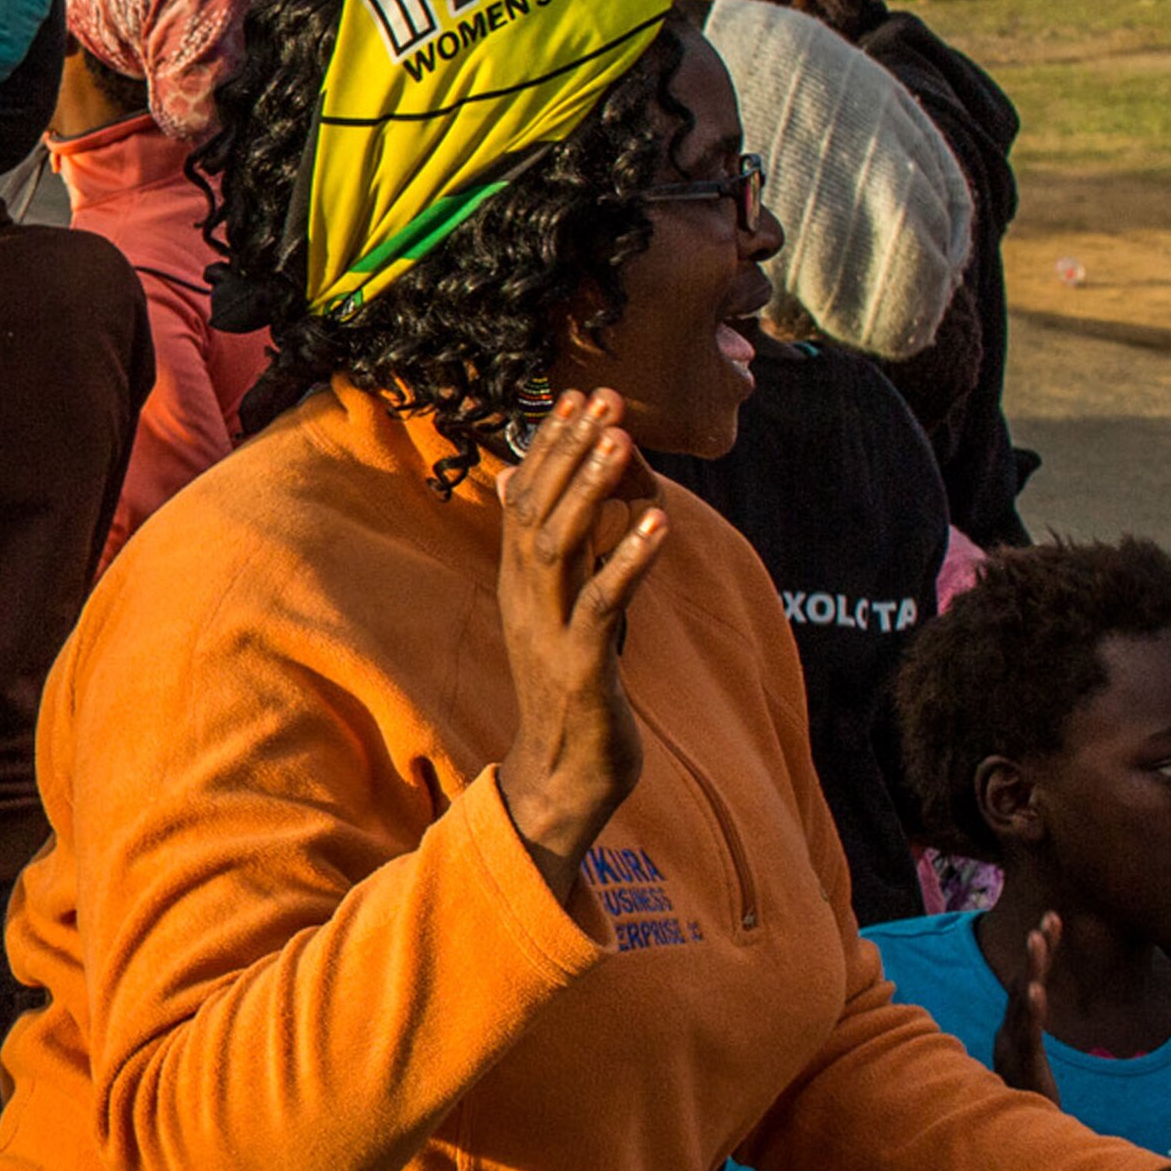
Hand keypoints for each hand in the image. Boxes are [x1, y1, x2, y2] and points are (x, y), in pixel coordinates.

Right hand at [491, 389, 666, 886]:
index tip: (577, 395)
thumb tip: (513, 483)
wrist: (563, 775)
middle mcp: (523, 598)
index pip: (522, 497)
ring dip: (590, 490)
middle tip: (601, 398)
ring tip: (623, 441)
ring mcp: (546, 630)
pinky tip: (658, 522)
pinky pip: (602, 602)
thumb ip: (547, 549)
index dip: (549, 445)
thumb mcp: (555, 608)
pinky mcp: (578, 665)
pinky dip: (628, 559)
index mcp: (518, 582)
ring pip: (558, 545)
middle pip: (535, 509)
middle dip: (569, 450)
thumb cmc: (569, 689)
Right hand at [990, 910, 1065, 1098]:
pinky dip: (1031, 1010)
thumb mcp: (1031, 1066)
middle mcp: (1009, 1032)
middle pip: (1024, 983)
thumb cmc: (1027, 1106)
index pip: (1028, 983)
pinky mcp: (1023, 1064)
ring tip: (1038, 938)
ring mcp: (1013, 1046)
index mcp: (1014, 1030)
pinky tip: (1038, 991)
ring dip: (1031, 968)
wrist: (1018, 1144)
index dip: (1038, 954)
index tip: (1051, 922)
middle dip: (1037, 950)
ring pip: (1022, 1000)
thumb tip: (1034, 1020)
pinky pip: (1027, 1033)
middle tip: (1049, 918)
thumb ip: (1029, 1040)